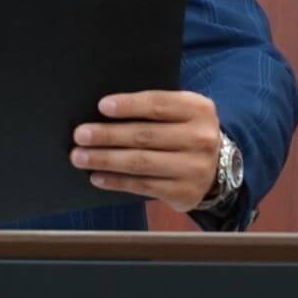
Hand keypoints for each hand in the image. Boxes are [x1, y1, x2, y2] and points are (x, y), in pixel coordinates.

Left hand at [71, 90, 223, 214]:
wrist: (217, 166)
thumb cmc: (185, 131)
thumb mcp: (182, 111)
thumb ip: (154, 109)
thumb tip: (104, 111)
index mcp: (199, 109)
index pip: (158, 105)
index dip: (129, 105)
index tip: (101, 106)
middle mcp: (201, 138)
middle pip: (145, 135)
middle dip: (108, 135)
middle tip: (80, 135)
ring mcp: (194, 168)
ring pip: (141, 163)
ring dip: (106, 159)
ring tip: (80, 156)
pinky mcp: (184, 192)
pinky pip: (143, 186)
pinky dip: (117, 181)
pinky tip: (97, 177)